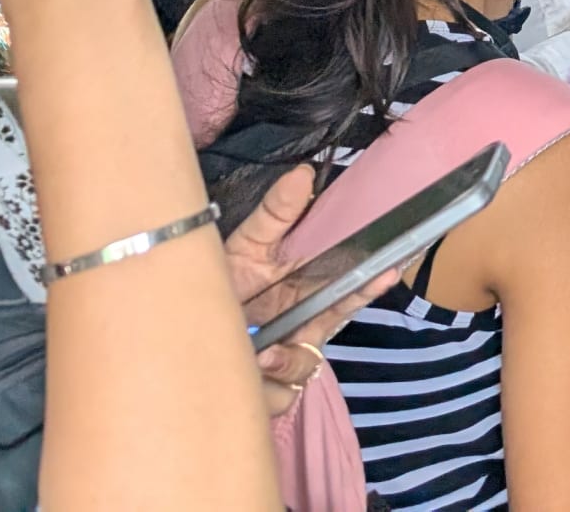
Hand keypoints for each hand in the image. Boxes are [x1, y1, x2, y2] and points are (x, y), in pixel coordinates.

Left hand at [225, 165, 395, 418]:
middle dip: (342, 318)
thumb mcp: (244, 250)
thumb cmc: (223, 288)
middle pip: (336, 321)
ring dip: (286, 362)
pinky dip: (261, 388)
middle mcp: (304, 325)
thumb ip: (273, 216)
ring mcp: (288, 360)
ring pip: (304, 366)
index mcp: (305, 291)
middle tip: (338, 304)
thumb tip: (301, 173)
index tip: (388, 269)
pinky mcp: (271, 393)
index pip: (347, 285)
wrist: (181, 343)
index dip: (369, 280)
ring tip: (262, 356)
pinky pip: (278, 396)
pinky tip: (243, 377)